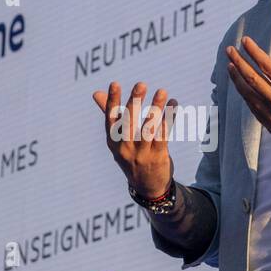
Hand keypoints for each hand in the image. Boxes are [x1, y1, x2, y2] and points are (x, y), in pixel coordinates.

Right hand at [91, 81, 175, 196]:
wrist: (147, 187)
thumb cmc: (131, 155)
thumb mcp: (117, 139)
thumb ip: (110, 114)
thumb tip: (96, 93)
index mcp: (113, 141)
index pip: (111, 118)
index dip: (112, 101)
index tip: (115, 84)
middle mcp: (125, 148)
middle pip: (128, 123)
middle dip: (134, 102)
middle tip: (141, 84)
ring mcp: (141, 154)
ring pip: (149, 129)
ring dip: (156, 109)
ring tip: (162, 92)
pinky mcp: (158, 157)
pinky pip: (164, 135)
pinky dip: (169, 118)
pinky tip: (174, 104)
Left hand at [226, 33, 270, 157]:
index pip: (267, 66)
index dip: (254, 52)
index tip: (245, 41)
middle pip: (252, 78)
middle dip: (238, 62)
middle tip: (229, 50)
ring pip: (248, 95)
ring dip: (237, 79)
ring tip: (229, 67)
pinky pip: (253, 109)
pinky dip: (245, 96)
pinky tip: (241, 89)